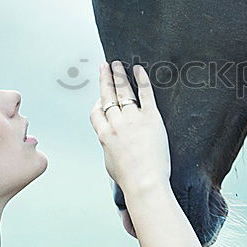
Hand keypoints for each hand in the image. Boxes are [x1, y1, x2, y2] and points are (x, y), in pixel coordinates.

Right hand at [88, 61, 171, 195]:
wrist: (145, 182)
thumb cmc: (130, 178)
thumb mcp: (111, 163)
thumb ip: (109, 148)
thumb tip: (112, 144)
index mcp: (104, 135)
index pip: (97, 112)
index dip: (98, 102)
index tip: (100, 96)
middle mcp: (116, 124)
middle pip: (107, 95)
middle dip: (105, 79)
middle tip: (104, 67)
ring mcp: (133, 119)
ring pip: (123, 91)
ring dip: (119, 75)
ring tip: (116, 65)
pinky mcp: (150, 118)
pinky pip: (145, 93)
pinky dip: (141, 79)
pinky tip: (138, 70)